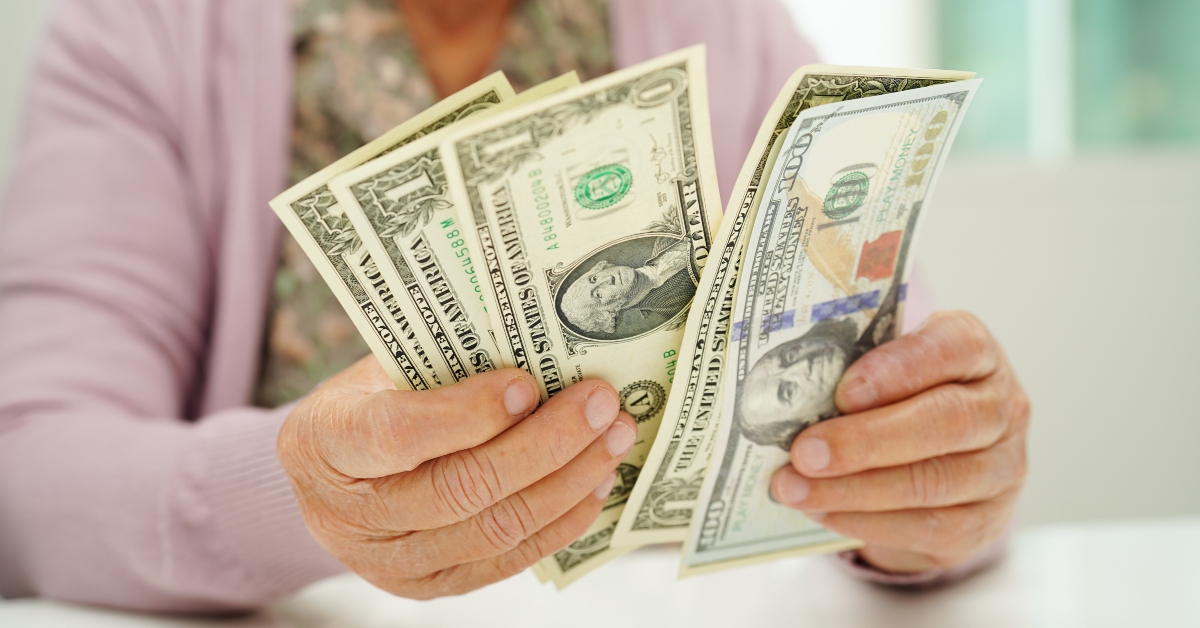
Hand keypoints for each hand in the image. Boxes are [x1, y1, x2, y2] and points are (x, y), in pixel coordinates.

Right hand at [278, 357, 636, 598]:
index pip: (395, 436)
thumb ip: (441, 365)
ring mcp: (389, 562)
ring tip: (612, 438)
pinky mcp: (430, 586)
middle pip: (460, 489)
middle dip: (545, 444)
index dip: (468, 413)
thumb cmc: (366, 403)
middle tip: (599, 403)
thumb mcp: (379, 369)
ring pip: (494, 529)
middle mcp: (349, 515)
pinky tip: (595, 481)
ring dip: (568, 482)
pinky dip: (561, 520)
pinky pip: (507, 559)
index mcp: (322, 443)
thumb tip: (538, 353)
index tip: (527, 384)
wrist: (329, 476)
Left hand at [770, 311, 1029, 572]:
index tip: (843, 391)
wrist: (948, 457)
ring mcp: (1001, 467)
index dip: (898, 369)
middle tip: (804, 453)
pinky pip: (929, 526)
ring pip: (933, 482)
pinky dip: (868, 522)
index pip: (952, 348)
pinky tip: (823, 512)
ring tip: (795, 488)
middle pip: (946, 422)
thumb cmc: (902, 397)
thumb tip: (794, 397)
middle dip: (866, 441)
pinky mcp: (985, 521)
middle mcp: (1001, 405)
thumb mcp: (887, 366)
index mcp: (974, 350)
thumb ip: (856, 370)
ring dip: (854, 489)